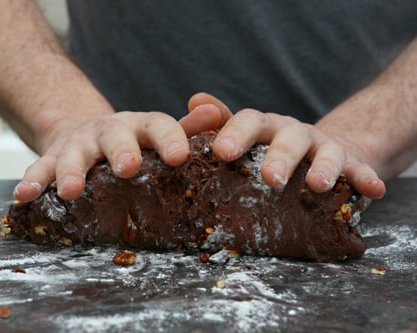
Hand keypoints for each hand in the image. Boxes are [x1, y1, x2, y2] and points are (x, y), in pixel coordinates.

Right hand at [14, 111, 192, 200]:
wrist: (89, 130)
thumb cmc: (135, 140)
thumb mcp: (159, 133)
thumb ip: (188, 129)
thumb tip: (217, 114)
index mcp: (141, 126)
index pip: (158, 124)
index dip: (169, 138)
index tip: (179, 156)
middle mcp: (110, 131)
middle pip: (114, 136)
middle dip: (120, 151)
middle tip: (127, 168)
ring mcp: (79, 143)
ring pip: (74, 154)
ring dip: (72, 171)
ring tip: (72, 191)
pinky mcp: (53, 156)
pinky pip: (40, 167)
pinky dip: (32, 180)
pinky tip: (24, 195)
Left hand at [184, 93, 385, 198]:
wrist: (321, 150)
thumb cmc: (273, 148)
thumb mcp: (248, 136)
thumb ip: (222, 124)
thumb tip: (194, 101)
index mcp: (266, 127)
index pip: (250, 121)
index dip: (236, 134)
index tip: (221, 152)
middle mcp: (295, 133)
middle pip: (289, 137)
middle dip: (280, 156)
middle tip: (270, 179)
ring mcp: (324, 147)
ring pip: (326, 152)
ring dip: (323, 167)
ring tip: (317, 185)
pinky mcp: (351, 164)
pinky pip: (360, 169)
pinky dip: (366, 178)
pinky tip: (373, 189)